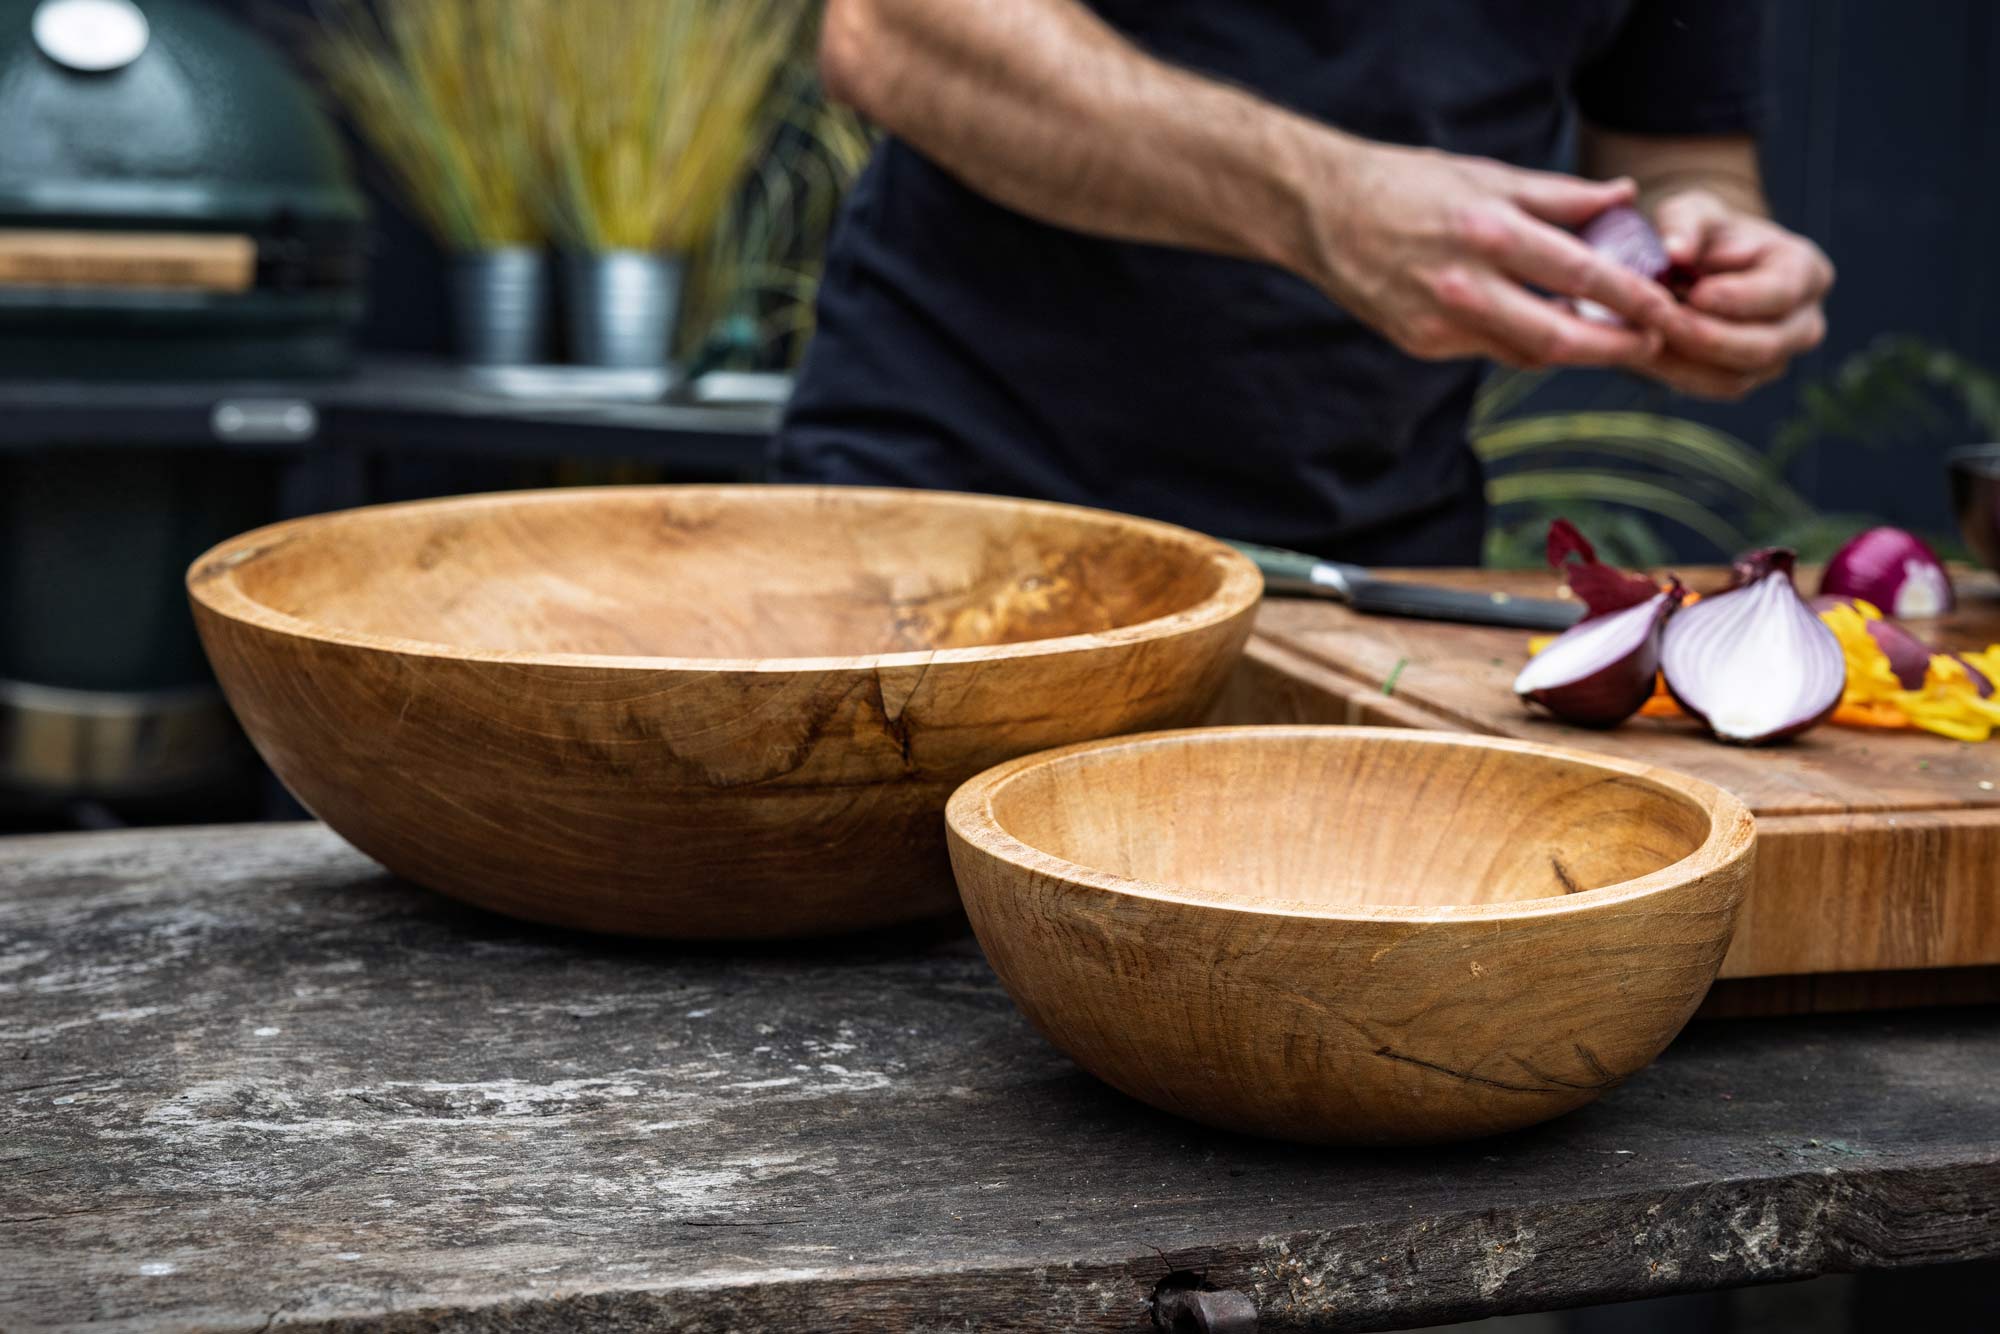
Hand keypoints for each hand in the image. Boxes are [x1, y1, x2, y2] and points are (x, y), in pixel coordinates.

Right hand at [1307, 143, 1677, 369]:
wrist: (1322, 213)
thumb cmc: (1409, 184)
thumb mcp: (1488, 177)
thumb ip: (1560, 196)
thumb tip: (1623, 198)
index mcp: (1489, 233)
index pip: (1580, 276)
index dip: (1631, 298)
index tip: (1665, 307)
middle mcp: (1465, 286)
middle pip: (1559, 338)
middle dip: (1614, 346)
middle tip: (1651, 342)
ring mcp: (1439, 324)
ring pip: (1526, 352)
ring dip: (1572, 347)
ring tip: (1605, 333)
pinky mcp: (1420, 344)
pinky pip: (1489, 350)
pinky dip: (1522, 340)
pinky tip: (1536, 323)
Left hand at [1639, 189, 1834, 398]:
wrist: (1697, 265)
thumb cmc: (1703, 232)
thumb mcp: (1692, 212)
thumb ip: (1684, 225)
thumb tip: (1674, 250)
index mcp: (1805, 270)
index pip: (1781, 292)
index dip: (1738, 298)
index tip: (1696, 294)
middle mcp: (1804, 321)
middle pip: (1765, 345)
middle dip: (1708, 337)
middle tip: (1662, 322)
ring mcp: (1779, 357)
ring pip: (1738, 376)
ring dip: (1687, 362)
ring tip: (1645, 338)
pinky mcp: (1748, 379)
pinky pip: (1715, 388)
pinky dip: (1678, 375)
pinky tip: (1645, 354)